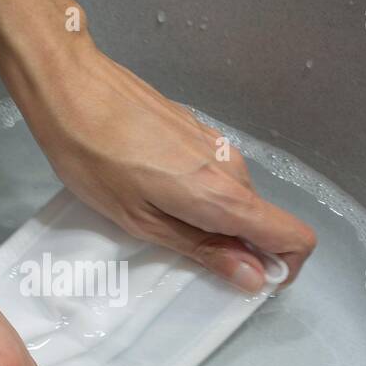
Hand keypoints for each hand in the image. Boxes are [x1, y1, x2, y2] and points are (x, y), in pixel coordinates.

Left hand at [0, 0, 316, 292]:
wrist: (71, 87)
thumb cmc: (93, 158)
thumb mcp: (142, 221)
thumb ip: (203, 249)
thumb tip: (253, 276)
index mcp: (223, 195)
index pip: (294, 237)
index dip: (282, 266)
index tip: (246, 279)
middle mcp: (232, 167)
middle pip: (263, 221)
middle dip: (236, 247)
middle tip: (178, 252)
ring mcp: (217, 144)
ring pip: (236, 198)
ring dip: (212, 219)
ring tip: (153, 216)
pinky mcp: (199, 131)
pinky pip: (216, 175)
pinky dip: (199, 194)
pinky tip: (149, 187)